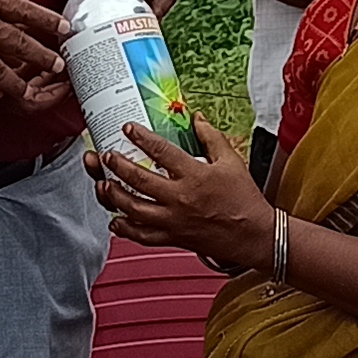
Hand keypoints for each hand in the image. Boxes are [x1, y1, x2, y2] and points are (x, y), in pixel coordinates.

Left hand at [85, 115, 278, 268]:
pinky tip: (115, 220)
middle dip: (117, 166)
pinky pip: (142, 236)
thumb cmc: (244, 199)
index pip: (161, 151)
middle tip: (106, 156)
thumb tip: (197, 118)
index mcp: (195, 176)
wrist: (254, 235)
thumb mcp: (232, 161)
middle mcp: (180, 199)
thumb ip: (211, 138)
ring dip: (113, 196)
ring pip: (134, 209)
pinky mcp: (173, 238)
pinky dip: (125, 229)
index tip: (128, 128)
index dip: (141, 137)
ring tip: (103, 184)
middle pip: (139, 180)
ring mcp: (173, 221)